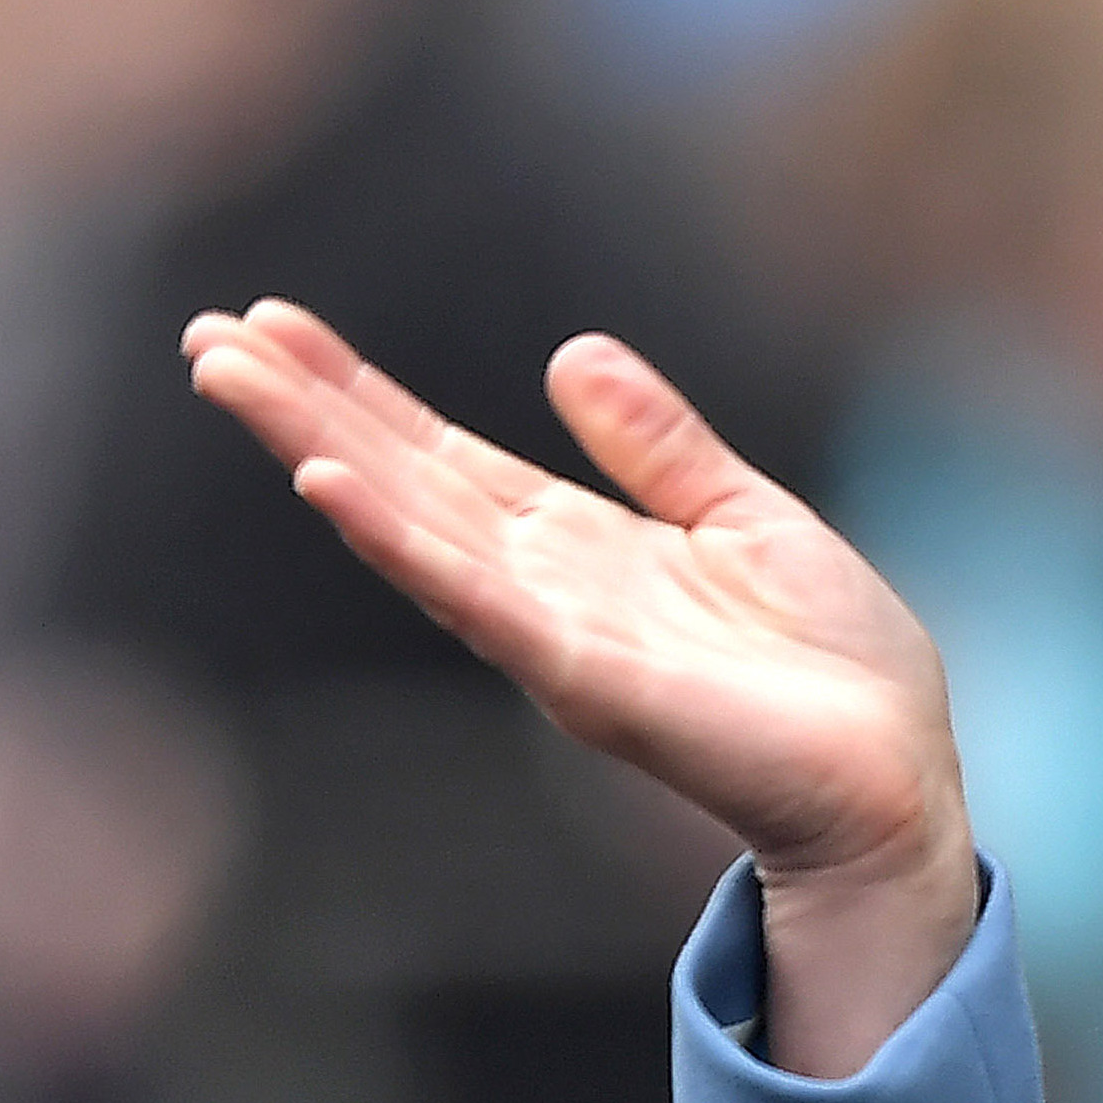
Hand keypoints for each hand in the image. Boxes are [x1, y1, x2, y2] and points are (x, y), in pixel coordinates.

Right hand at [183, 300, 970, 1075]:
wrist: (897, 780)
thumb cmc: (838, 671)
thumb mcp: (750, 522)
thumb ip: (662, 448)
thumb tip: (571, 355)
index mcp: (584, 548)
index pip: (447, 456)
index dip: (361, 392)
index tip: (274, 322)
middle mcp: (549, 590)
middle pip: (403, 482)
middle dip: (306, 411)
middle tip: (204, 337)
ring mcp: (557, 636)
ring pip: (414, 529)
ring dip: (320, 454)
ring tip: (233, 381)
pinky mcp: (589, 682)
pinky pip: (481, 602)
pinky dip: (404, 544)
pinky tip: (329, 486)